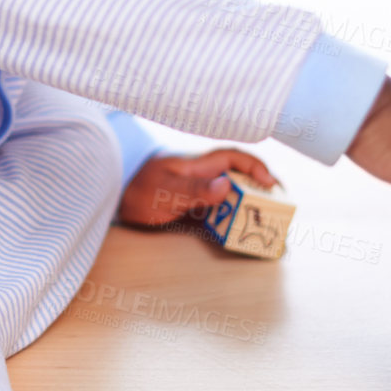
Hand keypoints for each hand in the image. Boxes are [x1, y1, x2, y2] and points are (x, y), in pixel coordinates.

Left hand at [116, 148, 278, 229]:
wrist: (111, 198)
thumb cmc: (136, 189)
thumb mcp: (164, 191)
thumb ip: (194, 189)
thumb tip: (226, 185)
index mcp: (198, 164)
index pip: (234, 158)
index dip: (257, 168)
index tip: (272, 185)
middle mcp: (202, 175)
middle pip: (239, 177)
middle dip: (261, 189)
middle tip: (278, 208)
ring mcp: (197, 191)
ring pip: (231, 195)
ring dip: (247, 206)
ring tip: (264, 223)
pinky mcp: (190, 207)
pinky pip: (217, 210)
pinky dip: (230, 219)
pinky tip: (237, 232)